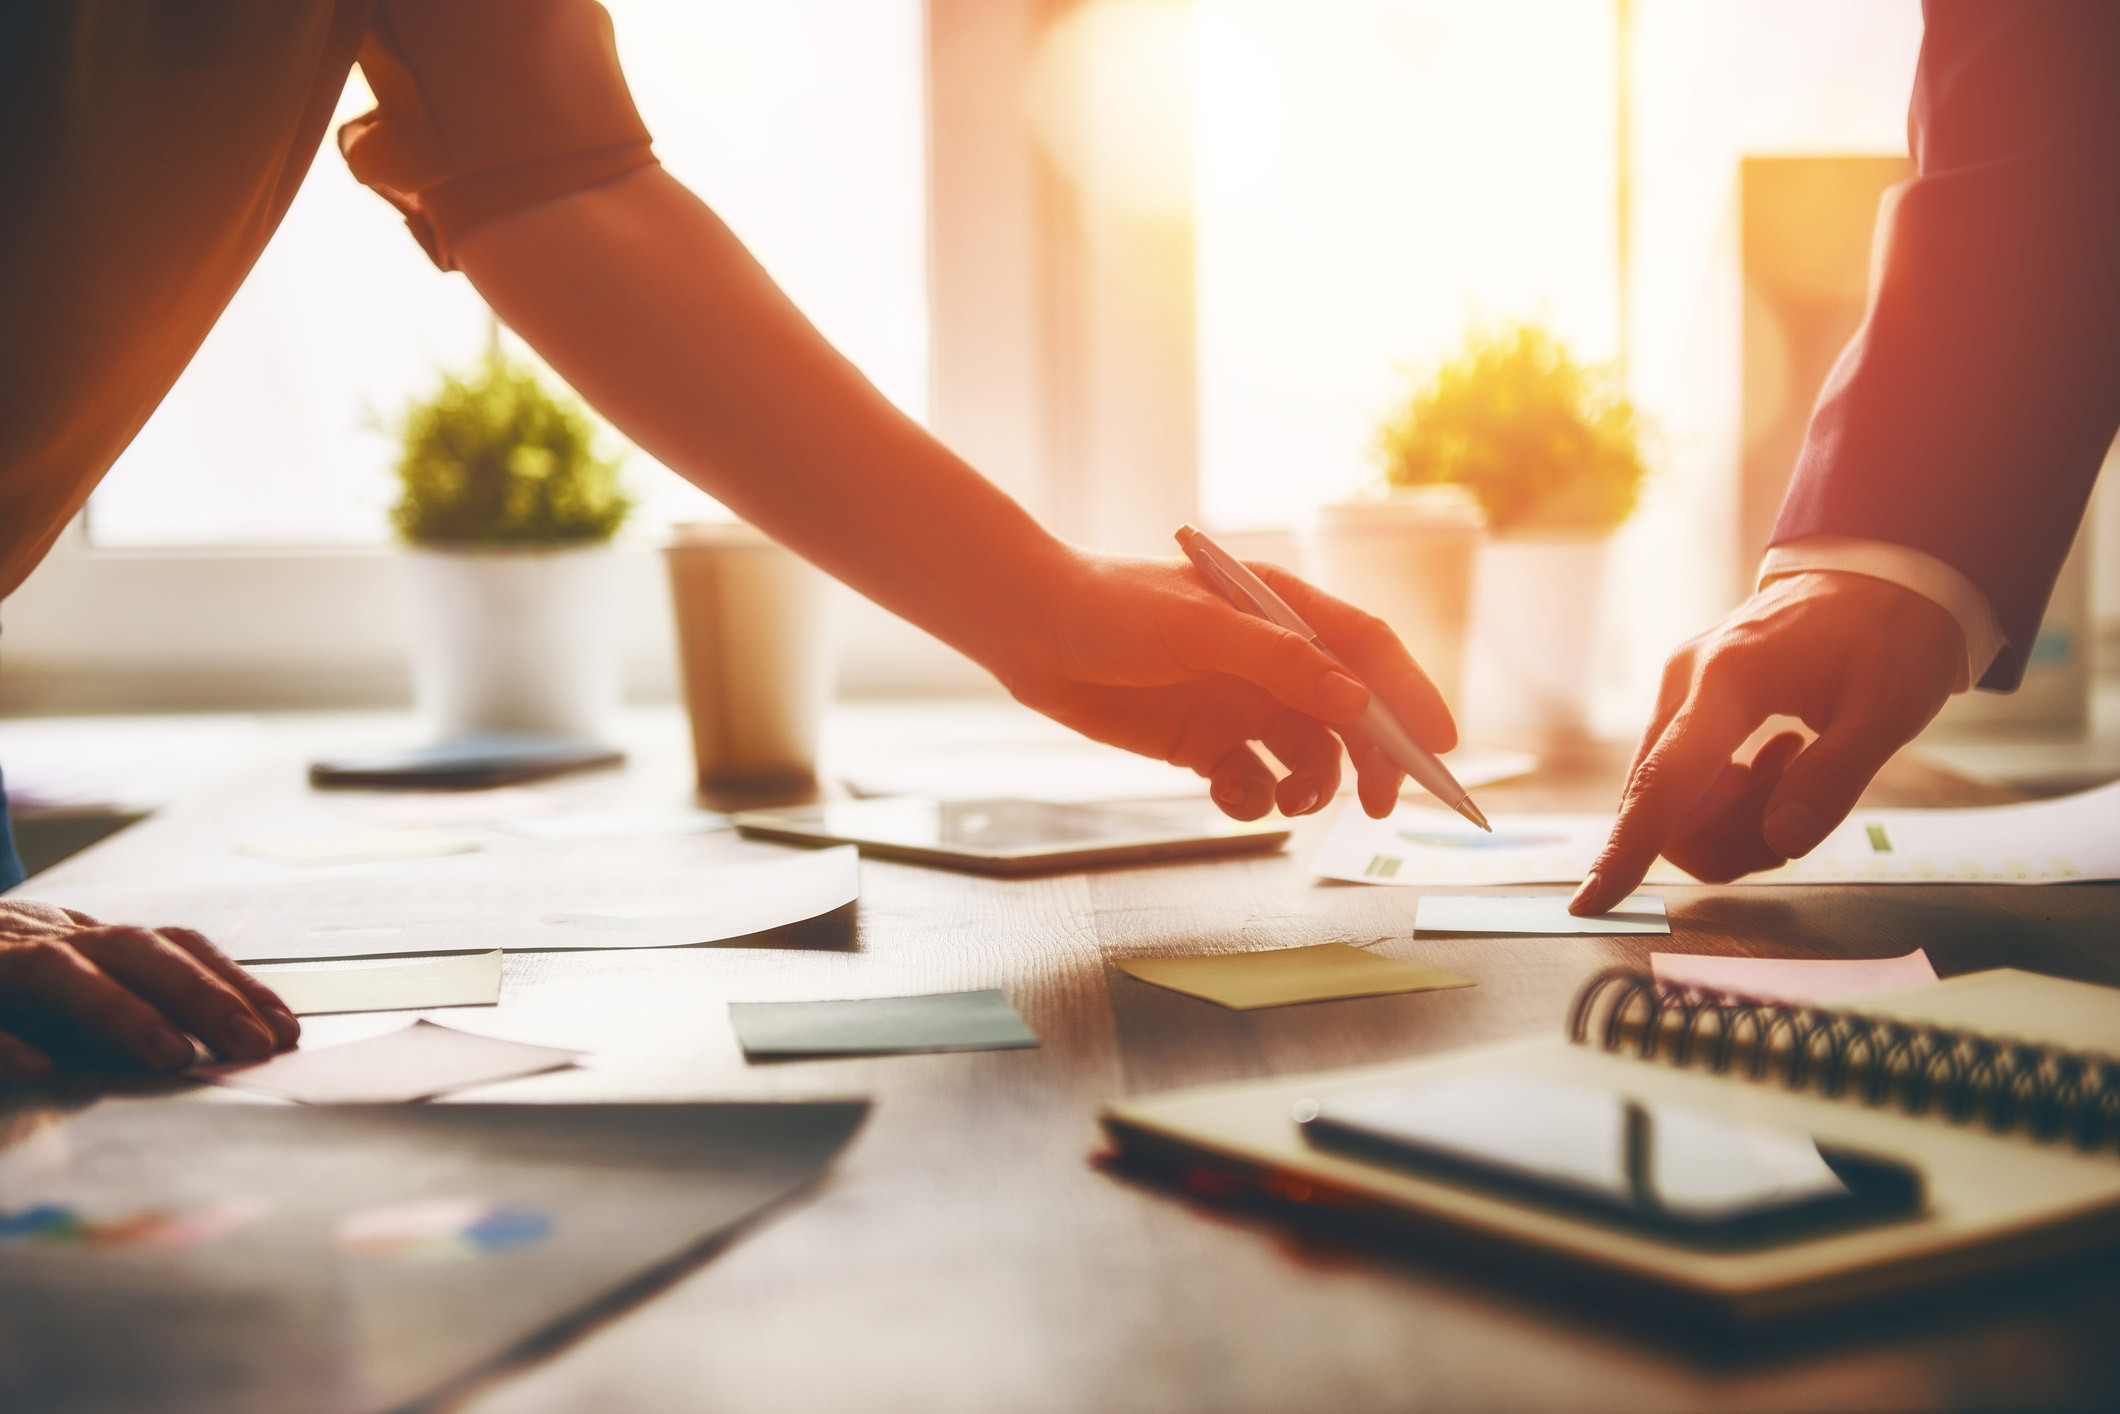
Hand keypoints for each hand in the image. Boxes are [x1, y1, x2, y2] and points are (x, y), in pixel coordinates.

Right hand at [0, 901, 298, 1081]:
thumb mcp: (63, 993)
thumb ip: (122, 1016)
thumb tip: (213, 1048)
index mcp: (86, 939)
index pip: (175, 948)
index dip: (233, 982)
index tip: (287, 1028)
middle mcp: (47, 938)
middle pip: (137, 951)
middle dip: (203, 995)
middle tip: (257, 1044)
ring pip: (62, 973)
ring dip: (121, 1011)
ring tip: (173, 1055)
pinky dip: (5, 1041)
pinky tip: (39, 1071)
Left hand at [998, 550, 1455, 820]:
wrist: (1033, 631)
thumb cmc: (1115, 607)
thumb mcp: (1200, 627)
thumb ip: (1279, 663)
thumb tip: (1354, 701)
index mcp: (1284, 610)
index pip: (1369, 651)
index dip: (1412, 696)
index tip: (1440, 748)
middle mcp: (1273, 659)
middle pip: (1351, 715)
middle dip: (1374, 760)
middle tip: (1380, 805)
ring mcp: (1240, 702)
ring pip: (1308, 756)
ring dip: (1313, 786)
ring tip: (1293, 802)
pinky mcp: (1205, 742)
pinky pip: (1253, 781)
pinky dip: (1254, 798)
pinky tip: (1232, 793)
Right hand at [1570, 572, 1964, 913]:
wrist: (1877, 571)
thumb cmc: (1890, 631)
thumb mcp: (1889, 708)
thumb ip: (1833, 778)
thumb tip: (1782, 841)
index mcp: (1727, 680)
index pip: (1664, 782)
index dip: (1627, 849)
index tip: (1590, 902)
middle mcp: (1683, 684)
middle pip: (1663, 805)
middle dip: (1728, 839)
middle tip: (1801, 810)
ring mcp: (1678, 691)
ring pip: (1674, 799)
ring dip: (1734, 817)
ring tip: (1798, 772)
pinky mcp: (1685, 701)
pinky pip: (1684, 778)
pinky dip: (1729, 796)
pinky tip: (1779, 760)